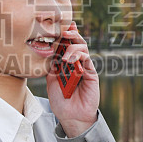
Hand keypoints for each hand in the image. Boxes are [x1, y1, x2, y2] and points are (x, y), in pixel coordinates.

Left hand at [46, 21, 99, 137]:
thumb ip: (52, 67)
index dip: (65, 34)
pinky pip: (87, 60)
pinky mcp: (91, 74)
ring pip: (82, 48)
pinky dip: (79, 57)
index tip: (60, 24)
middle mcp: (76, 63)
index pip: (66, 44)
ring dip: (73, 48)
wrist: (71, 117)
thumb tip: (50, 52)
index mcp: (66, 63)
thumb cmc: (61, 101)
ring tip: (64, 57)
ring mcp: (85, 67)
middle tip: (63, 30)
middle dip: (71, 33)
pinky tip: (70, 61)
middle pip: (76, 42)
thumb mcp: (51, 81)